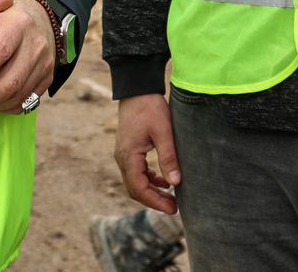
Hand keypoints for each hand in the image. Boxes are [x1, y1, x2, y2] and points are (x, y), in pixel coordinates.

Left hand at [0, 0, 54, 113]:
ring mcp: (45, 62)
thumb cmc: (7, 18)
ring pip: (19, 94)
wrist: (42, 20)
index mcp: (20, 24)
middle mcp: (36, 43)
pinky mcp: (48, 77)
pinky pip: (27, 101)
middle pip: (12, 80)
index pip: (0, 51)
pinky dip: (8, 107)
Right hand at [113, 94, 180, 214]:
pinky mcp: (129, 150)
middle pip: (135, 189)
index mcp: (129, 156)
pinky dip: (149, 179)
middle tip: (174, 208)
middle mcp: (122, 158)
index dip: (155, 202)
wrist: (137, 89)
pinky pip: (137, 172)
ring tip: (172, 198)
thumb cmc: (150, 107)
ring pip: (136, 182)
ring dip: (152, 191)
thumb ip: (168, 156)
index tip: (172, 208)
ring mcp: (124, 154)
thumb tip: (175, 183)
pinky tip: (164, 181)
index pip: (138, 188)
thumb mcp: (163, 131)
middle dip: (154, 200)